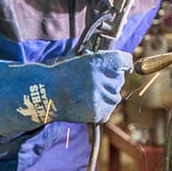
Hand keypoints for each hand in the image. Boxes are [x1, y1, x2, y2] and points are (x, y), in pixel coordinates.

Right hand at [0, 50, 131, 136]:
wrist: (46, 94)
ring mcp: (99, 97)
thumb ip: (100, 58)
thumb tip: (119, 58)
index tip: (125, 66)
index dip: (125, 63)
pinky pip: (108, 109)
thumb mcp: (80, 59)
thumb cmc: (63, 74)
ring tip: (90, 93)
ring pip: (115, 96)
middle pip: (119, 80)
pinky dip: (101, 108)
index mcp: (98, 62)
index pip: (124, 61)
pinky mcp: (97, 112)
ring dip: (107, 95)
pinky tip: (88, 103)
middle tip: (95, 81)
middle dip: (111, 80)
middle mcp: (100, 78)